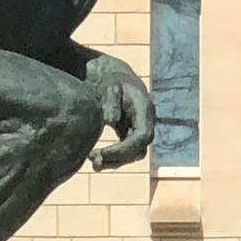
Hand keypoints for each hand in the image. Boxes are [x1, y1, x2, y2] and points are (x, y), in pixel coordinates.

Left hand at [85, 54, 153, 171]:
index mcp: (145, 110)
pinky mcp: (132, 135)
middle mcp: (147, 123)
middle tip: (93, 158)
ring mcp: (141, 130)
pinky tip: (96, 161)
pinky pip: (127, 153)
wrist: (115, 79)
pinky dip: (113, 159)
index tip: (103, 153)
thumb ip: (110, 102)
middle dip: (118, 158)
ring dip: (114, 161)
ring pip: (134, 154)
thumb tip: (110, 120)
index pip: (142, 136)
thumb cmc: (111, 82)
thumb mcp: (109, 87)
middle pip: (139, 150)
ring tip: (92, 161)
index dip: (124, 148)